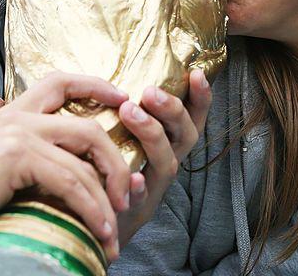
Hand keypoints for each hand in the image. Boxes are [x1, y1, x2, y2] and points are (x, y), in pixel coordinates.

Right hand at [0, 72, 131, 260]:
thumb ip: (32, 163)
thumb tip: (77, 179)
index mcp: (11, 114)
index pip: (61, 82)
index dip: (96, 85)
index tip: (123, 98)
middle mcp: (16, 116)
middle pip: (88, 125)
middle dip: (115, 160)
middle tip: (127, 192)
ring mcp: (17, 133)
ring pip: (86, 157)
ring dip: (107, 197)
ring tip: (113, 229)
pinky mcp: (16, 156)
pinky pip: (72, 181)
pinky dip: (92, 209)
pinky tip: (99, 230)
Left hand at [115, 70, 211, 244]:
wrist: (97, 224)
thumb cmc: (110, 171)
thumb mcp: (126, 137)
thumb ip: (129, 110)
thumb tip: (117, 74)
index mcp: (169, 144)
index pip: (193, 117)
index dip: (201, 97)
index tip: (196, 73)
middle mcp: (168, 163)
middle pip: (185, 136)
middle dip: (172, 110)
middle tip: (150, 91)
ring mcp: (154, 187)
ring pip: (167, 161)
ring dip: (152, 134)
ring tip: (129, 111)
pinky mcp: (133, 210)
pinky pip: (141, 199)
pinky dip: (139, 186)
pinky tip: (133, 176)